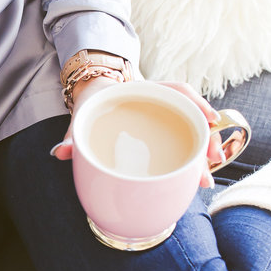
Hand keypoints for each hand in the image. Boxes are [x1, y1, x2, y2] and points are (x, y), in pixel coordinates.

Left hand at [50, 78, 220, 187]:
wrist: (95, 96)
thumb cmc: (92, 104)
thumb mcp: (82, 115)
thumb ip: (72, 133)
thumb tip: (60, 153)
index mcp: (145, 90)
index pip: (177, 90)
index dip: (196, 103)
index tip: (211, 119)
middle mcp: (162, 102)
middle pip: (192, 116)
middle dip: (206, 139)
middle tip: (211, 162)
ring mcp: (167, 117)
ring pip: (193, 132)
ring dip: (203, 153)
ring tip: (204, 179)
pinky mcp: (166, 133)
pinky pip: (185, 143)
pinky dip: (191, 160)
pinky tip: (194, 179)